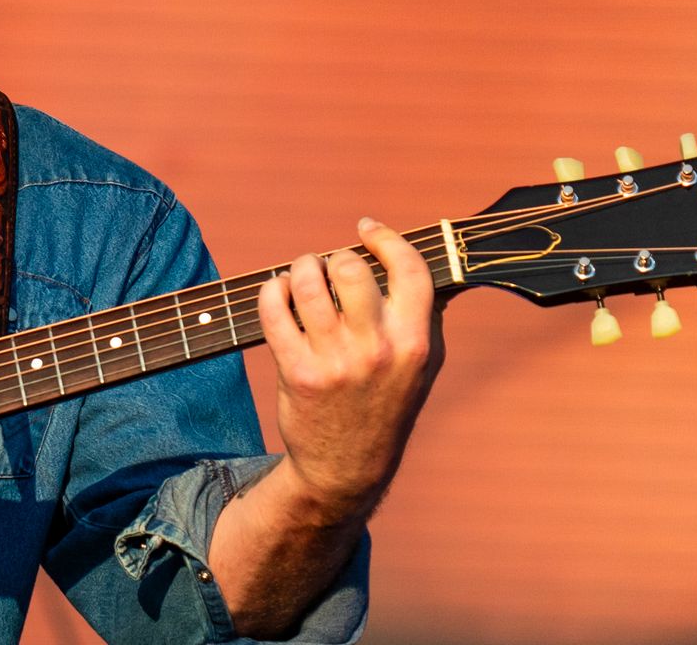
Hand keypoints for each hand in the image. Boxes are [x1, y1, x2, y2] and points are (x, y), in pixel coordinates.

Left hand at [256, 216, 445, 524]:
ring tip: (301, 276)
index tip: (367, 229)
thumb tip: (410, 259)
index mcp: (415, 342)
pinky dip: (272, 291)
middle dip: (333, 258)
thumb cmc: (385, 403)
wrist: (348, 467)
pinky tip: (278, 294)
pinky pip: (274, 310)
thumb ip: (423, 315)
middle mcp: (378, 349)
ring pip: (308, 283)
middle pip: (350, 267)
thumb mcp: (421, 365)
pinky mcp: (298, 372)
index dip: (386, 238)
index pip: (409, 269)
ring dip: (300, 269)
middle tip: (328, 268)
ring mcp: (336, 361)